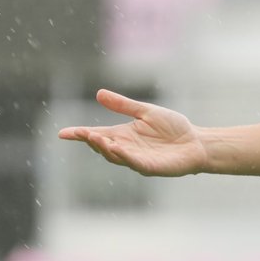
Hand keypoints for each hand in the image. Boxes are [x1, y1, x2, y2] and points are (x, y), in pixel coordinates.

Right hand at [58, 89, 207, 177]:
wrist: (196, 142)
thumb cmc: (173, 128)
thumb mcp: (146, 112)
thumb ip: (124, 105)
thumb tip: (99, 93)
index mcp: (123, 135)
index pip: (97, 134)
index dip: (80, 134)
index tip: (63, 133)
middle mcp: (126, 148)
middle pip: (102, 146)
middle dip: (90, 140)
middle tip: (81, 133)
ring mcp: (137, 160)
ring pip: (115, 156)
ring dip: (104, 148)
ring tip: (95, 137)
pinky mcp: (150, 167)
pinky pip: (134, 162)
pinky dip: (125, 156)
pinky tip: (117, 148)